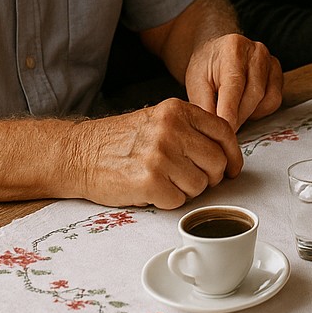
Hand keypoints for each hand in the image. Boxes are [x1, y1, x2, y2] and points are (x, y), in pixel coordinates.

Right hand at [68, 99, 241, 209]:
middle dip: (210, 177)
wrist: (78, 154)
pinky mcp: (150, 182)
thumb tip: (225, 154)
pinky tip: (152, 191)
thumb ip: (189, 130)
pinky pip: (179, 201)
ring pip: (201, 185)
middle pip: (217, 162)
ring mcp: (161, 155)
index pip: (224, 132)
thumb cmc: (119, 141)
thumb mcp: (158, 120)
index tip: (232, 168)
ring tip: (165, 182)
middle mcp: (172, 129)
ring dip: (187, 191)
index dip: (233, 155)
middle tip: (190, 179)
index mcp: (177, 110)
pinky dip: (168, 202)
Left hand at [183, 33, 283, 129]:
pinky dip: (260, 109)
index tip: (226, 132)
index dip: (230, 112)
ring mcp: (270, 61)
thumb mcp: (197, 85)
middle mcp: (256, 52)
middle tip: (225, 128)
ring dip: (249, 114)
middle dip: (239, 117)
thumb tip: (216, 131)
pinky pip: (274, 99)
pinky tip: (245, 105)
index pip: (235, 86)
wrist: (217, 52)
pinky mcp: (277, 71)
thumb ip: (205, 106)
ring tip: (232, 113)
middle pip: (254, 95)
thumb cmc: (205, 68)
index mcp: (233, 50)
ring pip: (267, 99)